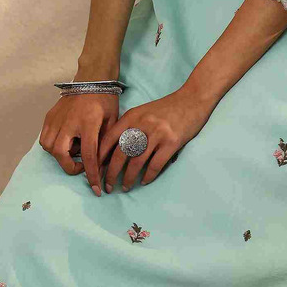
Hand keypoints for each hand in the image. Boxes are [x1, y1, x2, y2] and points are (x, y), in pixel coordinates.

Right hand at [39, 92, 121, 196]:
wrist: (92, 78)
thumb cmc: (105, 100)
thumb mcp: (112, 120)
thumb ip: (107, 143)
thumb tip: (103, 166)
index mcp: (88, 122)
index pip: (88, 155)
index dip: (93, 174)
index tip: (96, 189)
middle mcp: (69, 121)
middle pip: (61, 153)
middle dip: (71, 166)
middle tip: (82, 166)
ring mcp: (56, 118)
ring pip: (49, 147)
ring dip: (61, 156)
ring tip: (74, 151)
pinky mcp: (49, 116)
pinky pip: (45, 138)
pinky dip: (53, 146)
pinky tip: (65, 142)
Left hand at [98, 85, 214, 191]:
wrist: (192, 100)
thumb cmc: (166, 108)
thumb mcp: (143, 112)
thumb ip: (129, 127)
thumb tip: (112, 152)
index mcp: (132, 116)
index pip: (109, 139)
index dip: (99, 157)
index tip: (94, 171)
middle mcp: (142, 124)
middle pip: (120, 154)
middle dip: (111, 173)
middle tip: (107, 186)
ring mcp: (157, 134)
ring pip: (136, 163)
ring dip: (128, 178)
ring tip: (125, 187)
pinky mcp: (172, 142)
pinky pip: (155, 165)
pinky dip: (148, 176)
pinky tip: (144, 181)